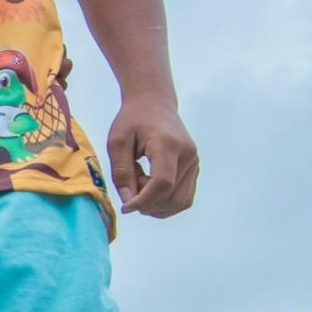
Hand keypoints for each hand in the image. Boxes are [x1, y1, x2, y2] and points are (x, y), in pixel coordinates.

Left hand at [105, 96, 198, 218]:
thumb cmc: (132, 120)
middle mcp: (188, 155)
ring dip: (156, 204)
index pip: (162, 183)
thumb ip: (121, 172)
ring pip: (179, 202)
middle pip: (171, 196)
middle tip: (130, 185)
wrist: (154, 104)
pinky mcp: (194, 169)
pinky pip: (183, 198)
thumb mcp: (117, 142)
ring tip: (140, 184)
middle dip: (147, 202)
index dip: (143, 201)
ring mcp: (194, 163)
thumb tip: (129, 202)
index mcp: (168, 145)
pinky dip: (164, 202)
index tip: (126, 207)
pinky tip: (149, 189)